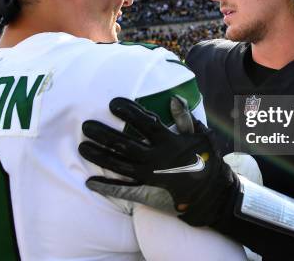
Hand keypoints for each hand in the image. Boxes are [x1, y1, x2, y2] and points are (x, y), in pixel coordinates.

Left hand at [79, 96, 235, 224]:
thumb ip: (185, 119)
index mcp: (169, 142)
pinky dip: (106, 186)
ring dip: (99, 156)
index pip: (145, 123)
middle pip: (124, 144)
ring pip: (118, 164)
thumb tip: (174, 98)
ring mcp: (148, 176)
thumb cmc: (206, 161)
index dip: (129, 112)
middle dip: (103, 134)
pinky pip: (122, 189)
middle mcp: (155, 158)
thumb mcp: (201, 137)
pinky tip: (89, 181)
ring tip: (82, 147)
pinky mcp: (145, 192)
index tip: (112, 103)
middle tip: (86, 126)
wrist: (210, 195)